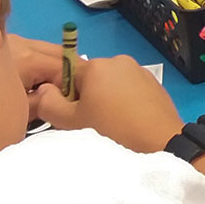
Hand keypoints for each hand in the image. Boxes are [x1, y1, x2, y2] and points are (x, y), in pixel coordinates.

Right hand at [12, 35, 183, 152]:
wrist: (161, 143)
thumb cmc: (112, 131)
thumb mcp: (73, 122)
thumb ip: (50, 104)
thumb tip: (43, 90)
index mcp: (96, 65)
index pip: (67, 75)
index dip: (65, 98)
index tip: (73, 118)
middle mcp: (118, 60)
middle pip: (90, 80)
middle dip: (87, 99)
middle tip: (92, 125)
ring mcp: (139, 70)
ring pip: (111, 86)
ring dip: (107, 101)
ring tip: (113, 126)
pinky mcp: (154, 83)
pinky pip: (130, 91)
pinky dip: (125, 103)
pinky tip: (129, 122)